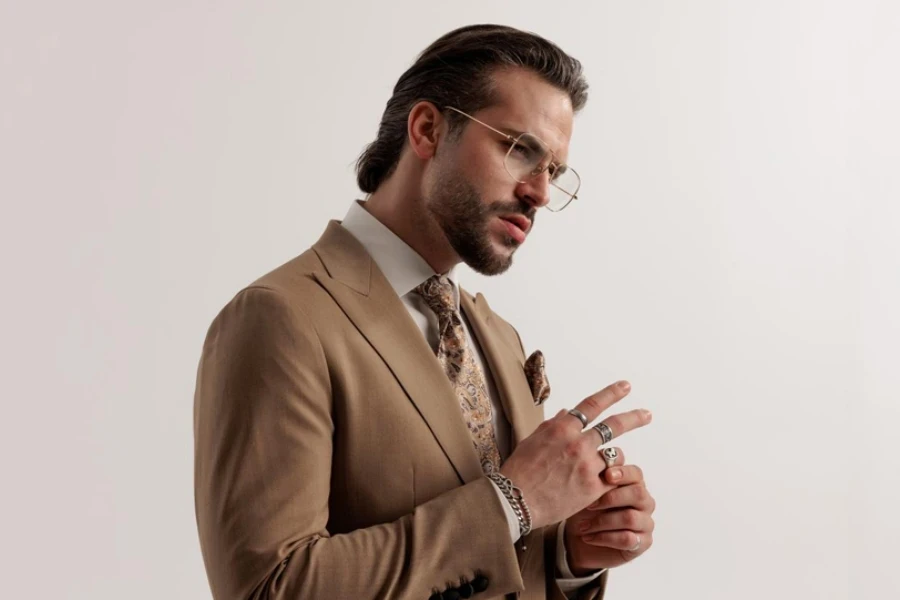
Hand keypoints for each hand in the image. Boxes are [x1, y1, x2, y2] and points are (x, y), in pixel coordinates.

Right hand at [499, 380, 651, 529]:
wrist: (515, 502)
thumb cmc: (519, 471)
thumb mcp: (532, 440)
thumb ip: (553, 425)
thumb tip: (567, 413)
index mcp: (561, 428)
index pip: (592, 405)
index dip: (611, 394)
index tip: (625, 386)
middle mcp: (577, 443)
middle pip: (613, 426)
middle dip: (633, 418)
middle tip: (647, 414)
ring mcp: (587, 466)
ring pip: (614, 457)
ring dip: (613, 460)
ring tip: (607, 468)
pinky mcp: (593, 489)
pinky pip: (611, 479)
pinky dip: (609, 479)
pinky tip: (605, 484)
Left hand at [564, 459, 655, 573]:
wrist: (579, 541)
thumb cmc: (586, 512)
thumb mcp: (587, 492)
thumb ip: (596, 476)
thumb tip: (596, 457)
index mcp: (633, 484)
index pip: (636, 473)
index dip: (622, 473)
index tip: (606, 476)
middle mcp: (644, 502)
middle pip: (638, 493)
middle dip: (611, 498)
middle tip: (589, 505)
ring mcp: (646, 523)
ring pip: (630, 518)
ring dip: (602, 522)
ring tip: (583, 526)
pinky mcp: (643, 543)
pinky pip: (627, 539)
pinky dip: (604, 537)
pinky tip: (589, 537)